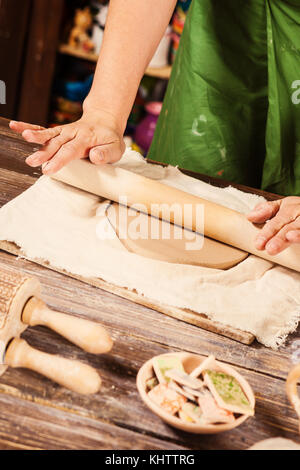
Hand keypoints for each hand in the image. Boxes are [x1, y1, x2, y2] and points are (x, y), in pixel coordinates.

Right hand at [9, 109, 125, 174]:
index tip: (49, 169)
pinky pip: (43, 129)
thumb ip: (106, 153)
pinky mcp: (58, 132)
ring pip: (49, 135)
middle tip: (32, 162)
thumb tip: (94, 157)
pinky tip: (15, 126)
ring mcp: (64, 132)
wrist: (105, 121)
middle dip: (44, 153)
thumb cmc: (110, 140)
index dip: (60, 159)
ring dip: (36, 136)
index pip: (71, 150)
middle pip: (57, 143)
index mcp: (87, 138)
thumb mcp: (116, 148)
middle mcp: (73, 133)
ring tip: (24, 137)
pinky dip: (29, 127)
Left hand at [247, 197, 299, 254]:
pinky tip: (298, 237)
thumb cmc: (297, 210)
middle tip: (270, 249)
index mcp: (291, 207)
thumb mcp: (282, 207)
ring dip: (298, 236)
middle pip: (290, 226)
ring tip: (289, 238)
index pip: (278, 220)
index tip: (258, 244)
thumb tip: (250, 216)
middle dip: (280, 238)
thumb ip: (267, 211)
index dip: (268, 232)